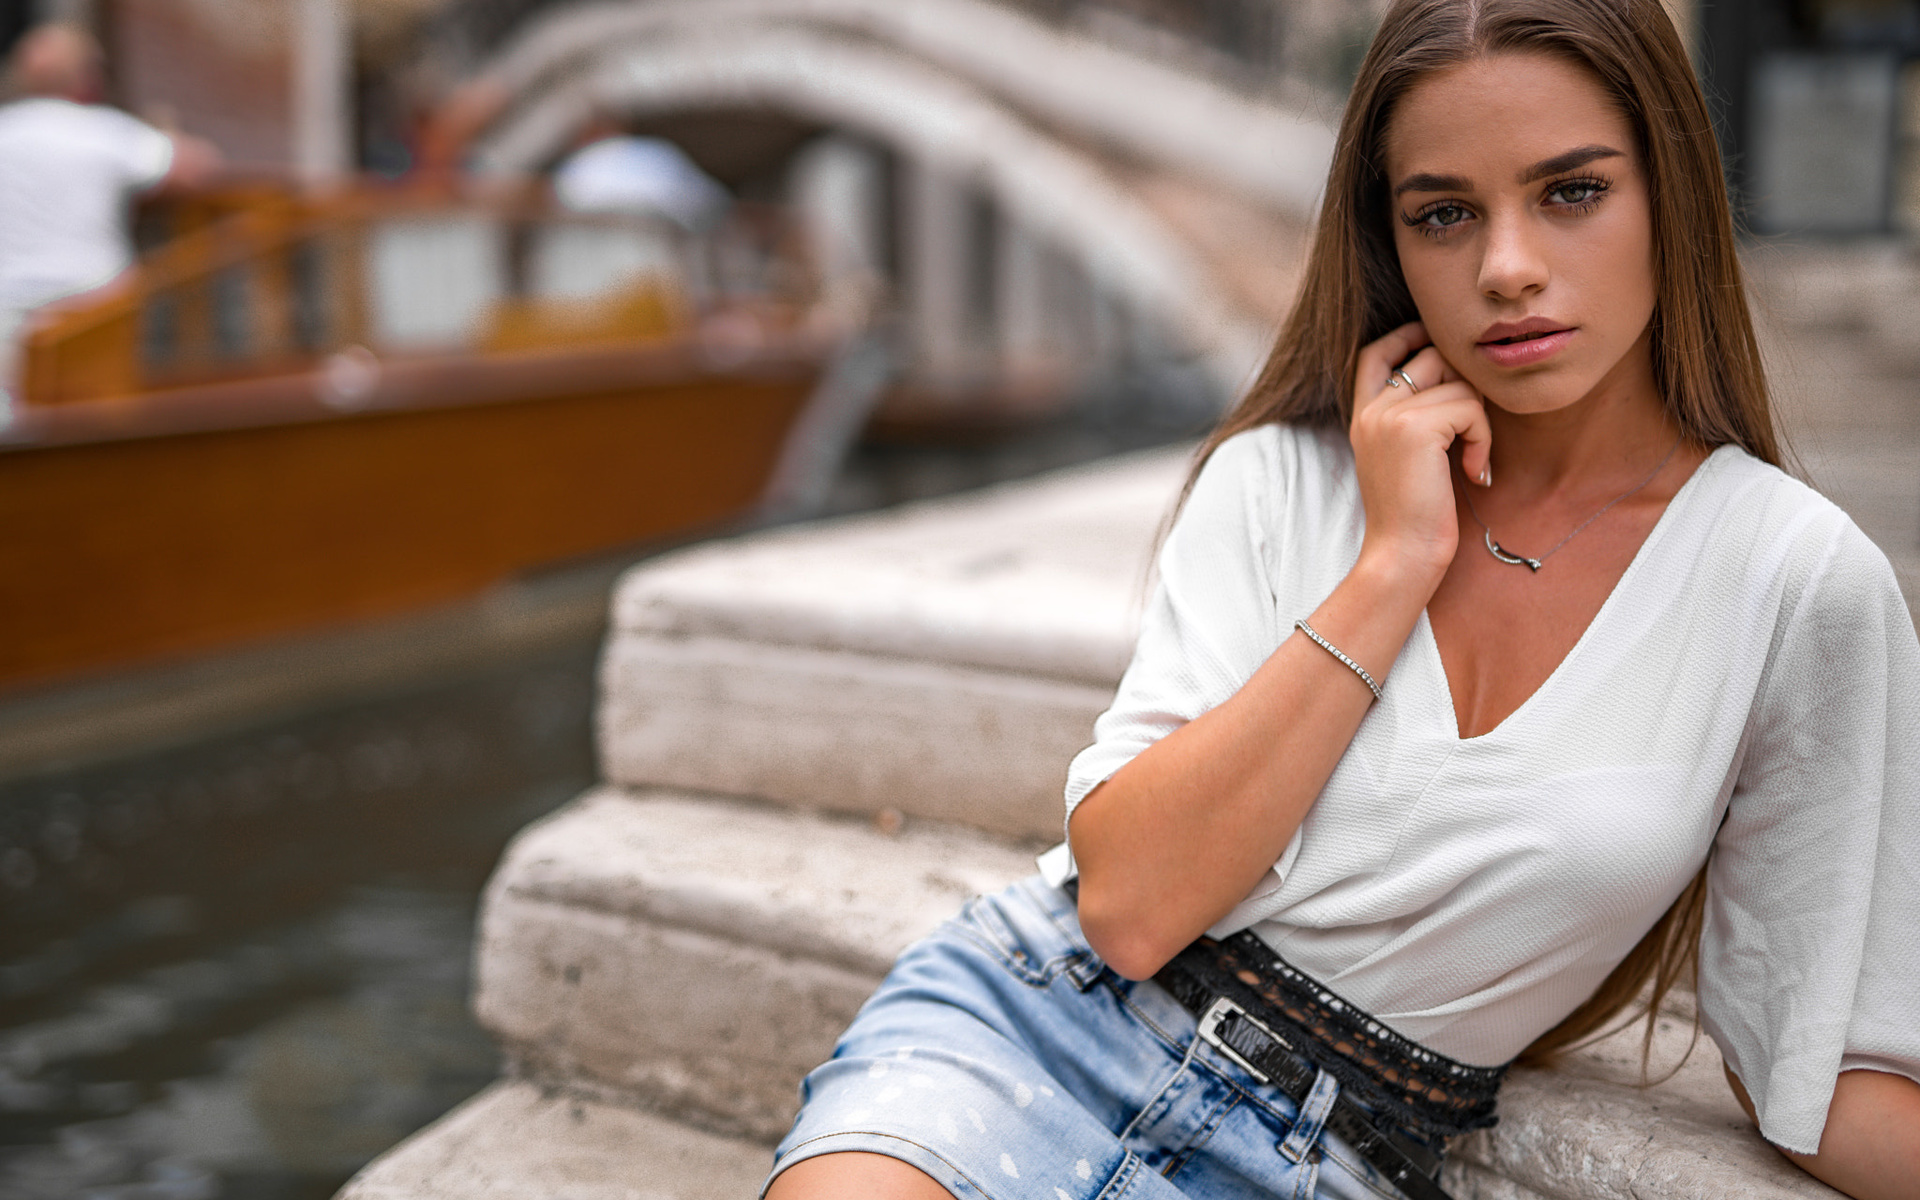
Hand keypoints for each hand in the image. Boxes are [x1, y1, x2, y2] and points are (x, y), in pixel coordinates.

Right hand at [1349, 321, 1490, 589]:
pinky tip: (1475, 473)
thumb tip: (1457, 377)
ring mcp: (1389, 415)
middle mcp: (1371, 409)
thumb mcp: (1402, 458)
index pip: (1375, 352)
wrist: (1402, 555)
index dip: (1408, 337)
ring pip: (1458, 381)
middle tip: (1472, 430)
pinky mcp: (1415, 428)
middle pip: (1430, 356)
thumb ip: (1412, 418)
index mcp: (1362, 416)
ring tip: (1473, 459)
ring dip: (1479, 420)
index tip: (1441, 352)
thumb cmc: (1411, 516)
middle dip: (1464, 385)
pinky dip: (1484, 439)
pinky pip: (1470, 408)